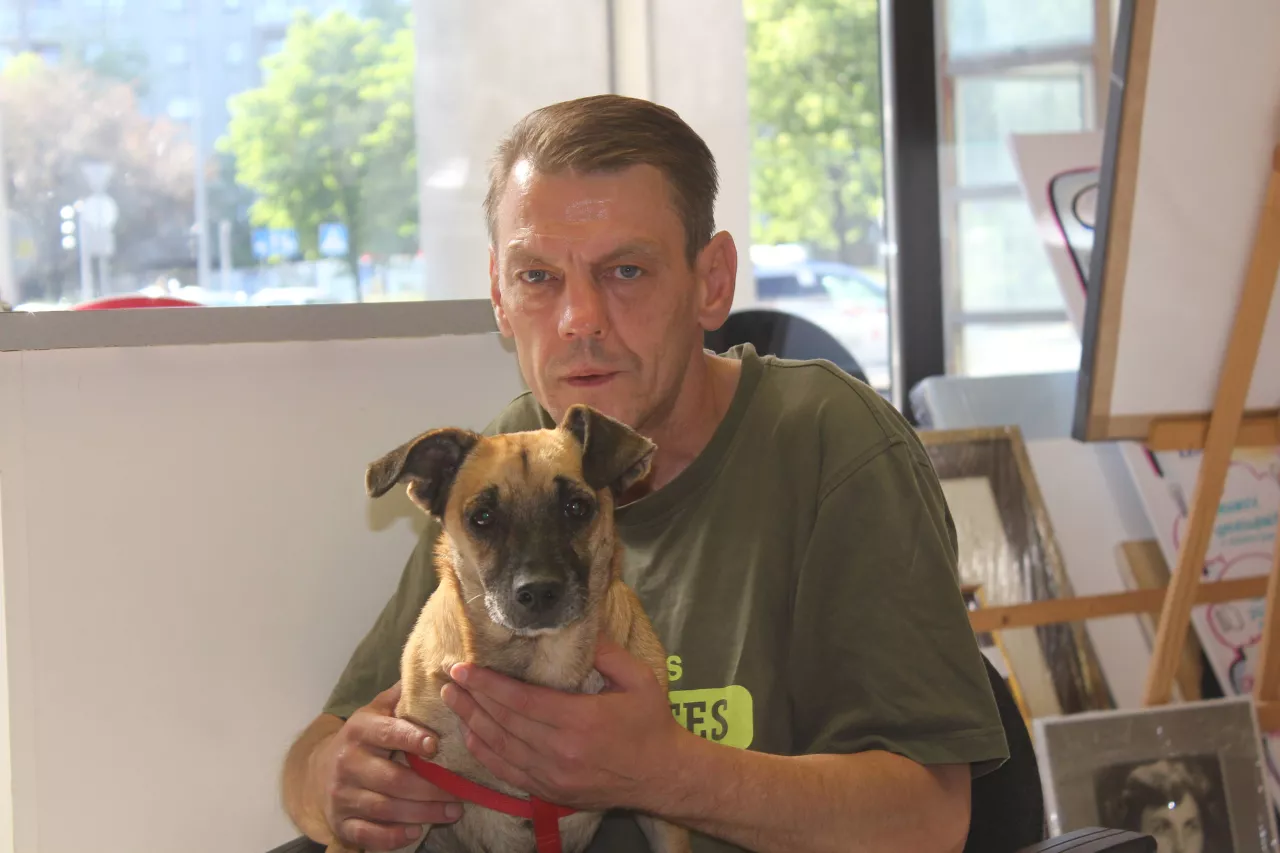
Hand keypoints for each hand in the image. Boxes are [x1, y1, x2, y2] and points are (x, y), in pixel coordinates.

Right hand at [315, 682, 462, 849]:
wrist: (318, 771)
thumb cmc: (363, 738)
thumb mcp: (376, 711)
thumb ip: (401, 695)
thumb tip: (435, 669)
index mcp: (359, 730)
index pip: (387, 734)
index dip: (411, 739)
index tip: (436, 745)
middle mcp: (348, 762)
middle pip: (392, 779)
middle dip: (430, 788)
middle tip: (461, 792)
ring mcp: (342, 795)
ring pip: (385, 808)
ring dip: (422, 813)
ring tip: (453, 811)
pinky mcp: (341, 822)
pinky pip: (367, 834)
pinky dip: (392, 837)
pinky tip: (415, 832)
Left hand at [440, 635, 685, 812]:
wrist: (664, 775)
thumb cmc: (652, 723)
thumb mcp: (638, 679)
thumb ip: (607, 653)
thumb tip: (578, 628)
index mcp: (579, 720)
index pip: (520, 700)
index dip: (488, 683)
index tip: (464, 667)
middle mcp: (560, 751)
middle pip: (504, 722)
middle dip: (472, 697)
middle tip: (448, 677)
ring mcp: (553, 776)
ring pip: (500, 747)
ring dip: (472, 722)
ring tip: (452, 700)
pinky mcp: (551, 791)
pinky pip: (508, 772)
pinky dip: (485, 753)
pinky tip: (472, 735)